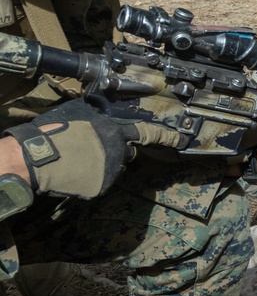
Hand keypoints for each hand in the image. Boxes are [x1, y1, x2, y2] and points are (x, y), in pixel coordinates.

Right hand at [4, 98, 184, 198]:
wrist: (35, 158)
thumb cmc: (54, 132)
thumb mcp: (81, 113)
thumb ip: (100, 116)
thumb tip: (105, 107)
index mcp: (116, 132)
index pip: (148, 133)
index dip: (166, 136)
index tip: (180, 140)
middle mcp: (118, 153)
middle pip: (127, 152)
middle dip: (116, 150)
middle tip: (91, 148)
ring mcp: (111, 172)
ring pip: (114, 167)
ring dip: (103, 164)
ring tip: (77, 159)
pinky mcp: (100, 187)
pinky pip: (101, 182)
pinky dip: (91, 178)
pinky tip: (75, 171)